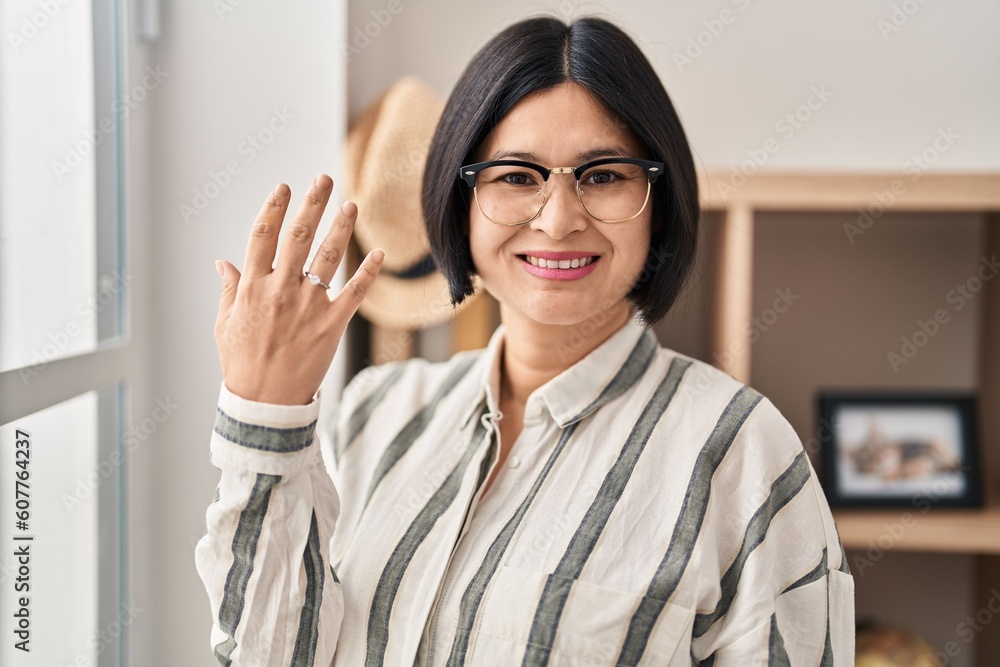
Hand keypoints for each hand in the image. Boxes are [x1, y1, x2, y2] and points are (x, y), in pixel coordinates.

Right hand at [214, 175, 383, 404]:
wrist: (264, 402)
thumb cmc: (242, 363)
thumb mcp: (225, 324)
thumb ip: (229, 289)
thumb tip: (223, 263)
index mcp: (252, 287)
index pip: (262, 236)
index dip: (273, 208)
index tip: (283, 187)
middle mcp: (280, 290)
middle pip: (297, 236)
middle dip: (311, 204)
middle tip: (323, 179)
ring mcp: (308, 306)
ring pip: (327, 257)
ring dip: (341, 228)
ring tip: (350, 205)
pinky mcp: (331, 325)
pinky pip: (354, 293)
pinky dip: (369, 273)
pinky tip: (380, 255)